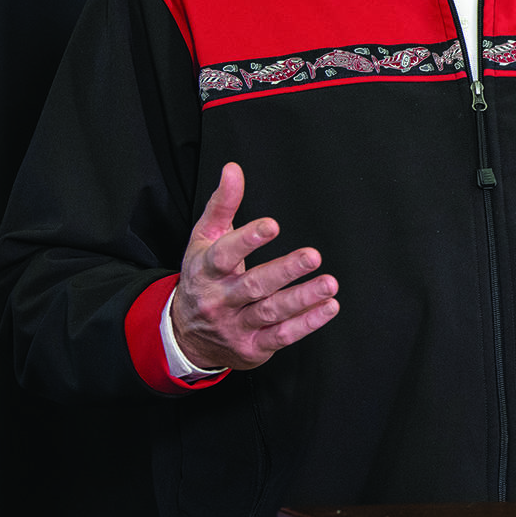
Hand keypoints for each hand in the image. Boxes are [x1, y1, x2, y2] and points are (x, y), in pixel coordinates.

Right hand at [169, 162, 338, 371]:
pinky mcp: (254, 347)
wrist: (186, 335)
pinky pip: (282, 335)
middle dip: (284, 271)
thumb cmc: (203, 277)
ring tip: (329, 284)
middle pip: (253, 285)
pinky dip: (307, 323)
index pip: (224, 255)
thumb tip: (233, 169)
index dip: (246, 240)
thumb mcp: (204, 240)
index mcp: (206, 270)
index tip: (272, 225)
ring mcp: (236, 325)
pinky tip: (328, 307)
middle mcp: (220, 300)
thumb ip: (222, 205)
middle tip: (313, 256)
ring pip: (271, 312)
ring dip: (303, 298)